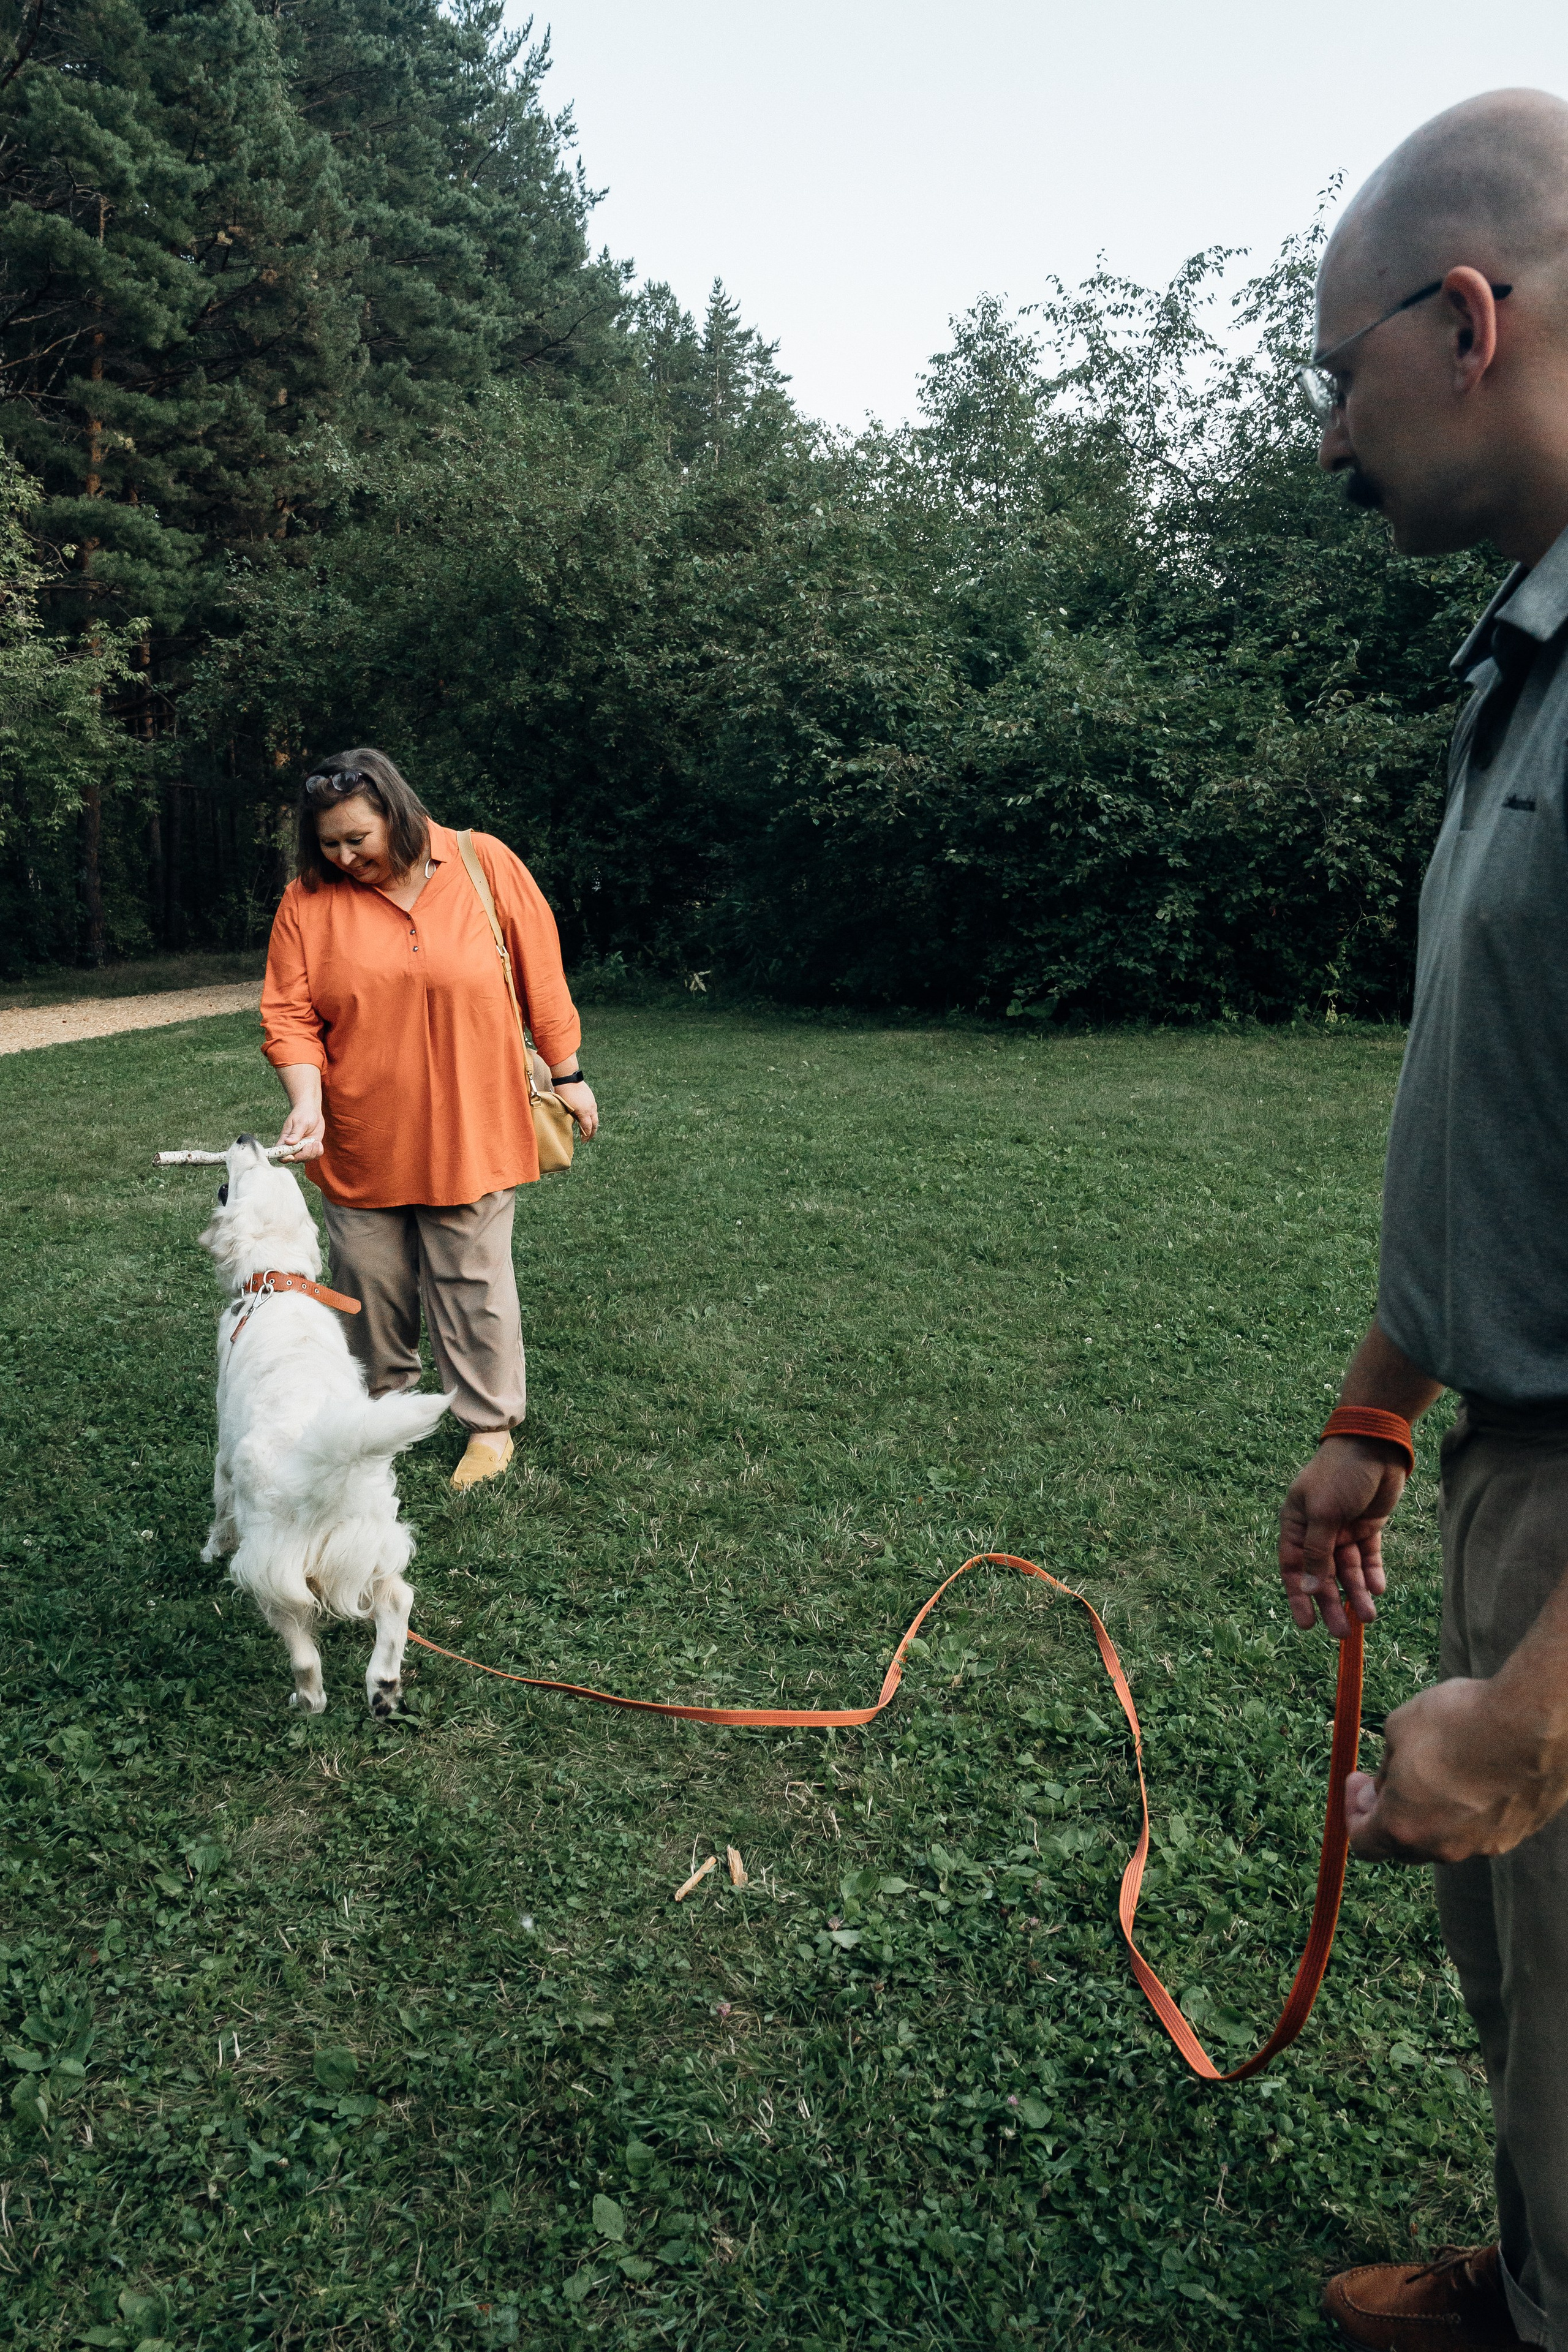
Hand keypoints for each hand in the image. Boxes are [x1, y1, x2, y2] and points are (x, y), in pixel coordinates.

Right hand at [277, 1100, 325, 1161]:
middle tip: (310, 1144)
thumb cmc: (302, 1113)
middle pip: (295, 1159)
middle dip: (304, 1155)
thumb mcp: (299, 1122)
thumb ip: (295, 1133)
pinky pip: (315, 1155)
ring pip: (306, 1159)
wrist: (311, 1110)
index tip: (292, 1155)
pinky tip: (318, 1142)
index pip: (280, 1154)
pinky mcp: (312, 1147)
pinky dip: (318, 1152)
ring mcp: (303, 1147)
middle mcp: (293, 1146)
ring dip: (312, 1153)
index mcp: (285, 1140)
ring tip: (315, 1142)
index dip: (285, 1158)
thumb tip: (288, 1142)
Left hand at [553, 1079, 597, 1139]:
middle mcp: (591, 1109)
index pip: (588, 1128)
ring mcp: (592, 1103)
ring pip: (595, 1117)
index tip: (583, 1141)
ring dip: (592, 1125)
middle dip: (592, 1133)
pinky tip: (586, 1118)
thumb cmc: (564, 1093)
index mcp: (584, 1112)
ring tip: (588, 1130)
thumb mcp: (566, 1108)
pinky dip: (591, 1117)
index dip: (586, 1136)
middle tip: (587, 1138)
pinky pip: (594, 1111)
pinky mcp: (591, 1099)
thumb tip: (573, 1125)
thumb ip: (571, 1118)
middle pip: (595, 1124)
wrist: (568, 1078)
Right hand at [1278, 1437, 1407, 1636]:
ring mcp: (1343, 1530)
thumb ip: (1316, 1551)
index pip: (1293, 1567)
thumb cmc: (1340, 1474)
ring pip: (1348, 1571)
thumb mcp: (1323, 1512)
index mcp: (1297, 1524)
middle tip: (1342, 1632)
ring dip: (1356, 1592)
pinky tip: (1378, 1590)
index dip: (1299, 1596)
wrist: (1376, 1447)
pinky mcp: (1367, 1528)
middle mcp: (1318, 1530)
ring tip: (1368, 1616)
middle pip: (1322, 1575)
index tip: (1306, 1625)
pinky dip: (1372, 1575)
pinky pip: (1368, 1558)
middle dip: (1331, 1603)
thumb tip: (1307, 1588)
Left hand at [1348, 1675, 1567, 1862]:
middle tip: (1390, 1778)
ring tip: (1439, 1767)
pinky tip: (1477, 1771)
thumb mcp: (1399, 1727)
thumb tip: (1391, 1776)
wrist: (1533, 1721)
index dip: (1354, 1812)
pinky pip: (1483, 1826)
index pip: (1364, 1843)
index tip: (1358, 1783)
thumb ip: (1388, 1762)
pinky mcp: (1518, 1833)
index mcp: (1403, 1826)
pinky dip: (1471, 1807)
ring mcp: (1484, 1845)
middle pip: (1405, 1843)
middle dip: (1392, 1812)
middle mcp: (1443, 1848)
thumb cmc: (1459, 1721)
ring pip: (1446, 1835)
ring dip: (1433, 1810)